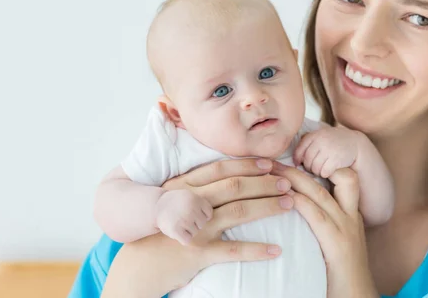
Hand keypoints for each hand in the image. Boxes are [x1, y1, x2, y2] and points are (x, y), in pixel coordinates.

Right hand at [103, 158, 294, 297]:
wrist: (138, 265)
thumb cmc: (158, 230)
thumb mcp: (170, 199)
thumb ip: (194, 185)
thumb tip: (225, 175)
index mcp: (184, 185)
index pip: (221, 169)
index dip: (248, 165)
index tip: (270, 163)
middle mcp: (190, 202)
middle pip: (235, 187)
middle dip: (265, 183)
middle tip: (288, 182)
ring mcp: (195, 227)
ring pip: (238, 212)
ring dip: (267, 206)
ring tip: (289, 204)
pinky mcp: (198, 252)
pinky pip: (233, 250)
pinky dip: (257, 250)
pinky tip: (276, 250)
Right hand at [156, 189, 212, 244]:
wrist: (156, 206)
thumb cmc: (176, 203)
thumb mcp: (190, 197)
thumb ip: (201, 205)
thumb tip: (212, 219)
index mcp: (195, 199)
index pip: (209, 214)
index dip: (202, 215)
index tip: (193, 213)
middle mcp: (190, 209)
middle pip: (202, 224)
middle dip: (194, 223)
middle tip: (183, 218)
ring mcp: (183, 220)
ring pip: (195, 232)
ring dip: (188, 231)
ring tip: (178, 223)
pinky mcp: (175, 230)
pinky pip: (187, 240)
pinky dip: (183, 238)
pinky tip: (177, 231)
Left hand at [272, 162, 379, 297]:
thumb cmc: (341, 275)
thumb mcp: (336, 242)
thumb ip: (324, 225)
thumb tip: (297, 209)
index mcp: (350, 216)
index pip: (345, 179)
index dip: (325, 165)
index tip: (297, 159)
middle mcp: (351, 218)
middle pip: (331, 179)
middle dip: (300, 167)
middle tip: (274, 158)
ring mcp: (346, 230)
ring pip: (321, 193)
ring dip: (294, 179)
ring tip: (271, 170)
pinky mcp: (338, 245)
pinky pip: (317, 216)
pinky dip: (299, 202)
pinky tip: (283, 196)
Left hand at [294, 126, 361, 177]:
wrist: (355, 142)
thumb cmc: (334, 141)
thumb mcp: (321, 136)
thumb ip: (308, 143)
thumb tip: (295, 160)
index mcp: (314, 135)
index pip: (300, 149)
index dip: (297, 159)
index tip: (298, 164)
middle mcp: (320, 141)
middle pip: (307, 161)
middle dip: (309, 167)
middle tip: (313, 168)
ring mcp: (328, 149)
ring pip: (315, 168)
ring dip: (317, 172)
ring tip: (321, 169)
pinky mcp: (336, 159)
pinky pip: (324, 172)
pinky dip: (325, 174)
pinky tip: (328, 171)